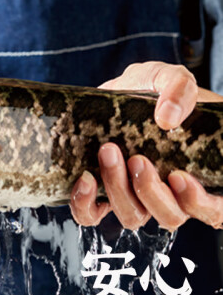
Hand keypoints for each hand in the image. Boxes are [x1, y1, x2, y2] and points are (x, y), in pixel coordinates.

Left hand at [70, 62, 222, 230]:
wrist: (116, 91)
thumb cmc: (152, 89)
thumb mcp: (170, 77)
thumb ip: (180, 89)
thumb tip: (168, 117)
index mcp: (196, 172)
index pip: (213, 209)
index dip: (199, 203)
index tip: (179, 176)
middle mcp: (168, 191)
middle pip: (169, 216)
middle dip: (151, 191)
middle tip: (137, 158)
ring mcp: (134, 195)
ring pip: (133, 217)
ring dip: (119, 190)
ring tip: (109, 153)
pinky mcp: (101, 194)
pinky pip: (92, 215)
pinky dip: (85, 204)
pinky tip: (85, 178)